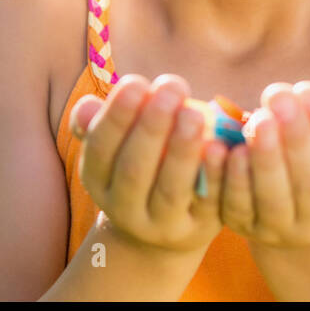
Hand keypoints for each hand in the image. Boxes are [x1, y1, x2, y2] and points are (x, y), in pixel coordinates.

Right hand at [69, 74, 228, 255]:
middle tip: (172, 88)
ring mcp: (162, 224)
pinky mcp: (199, 228)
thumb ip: (100, 121)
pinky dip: (214, 176)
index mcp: (98, 180)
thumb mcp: (114, 146)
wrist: (164, 225)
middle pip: (134, 170)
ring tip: (194, 113)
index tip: (137, 82)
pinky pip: (207, 204)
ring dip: (181, 150)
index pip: (100, 149)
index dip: (116, 116)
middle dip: (151, 127)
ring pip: (170, 191)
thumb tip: (88, 106)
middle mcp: (124, 208)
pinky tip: (220, 147)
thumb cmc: (139, 163)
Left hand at [220, 80, 309, 249]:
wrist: (293, 207)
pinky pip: (235, 206)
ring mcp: (279, 229)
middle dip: (294, 137)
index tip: (308, 89)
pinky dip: (228, 179)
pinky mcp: (244, 228)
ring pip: (273, 198)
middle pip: (309, 182)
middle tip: (279, 96)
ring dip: (264, 159)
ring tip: (257, 120)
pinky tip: (225, 149)